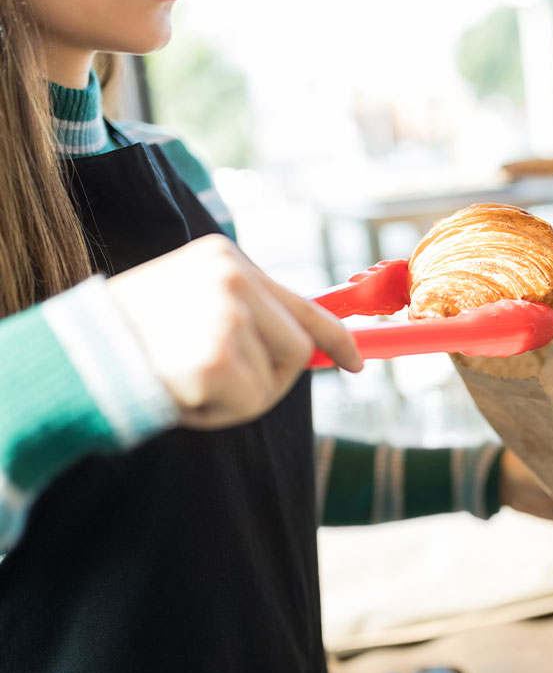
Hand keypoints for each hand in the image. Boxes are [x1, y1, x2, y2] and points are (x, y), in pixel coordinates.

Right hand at [107, 234, 362, 428]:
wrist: (75, 356)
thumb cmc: (137, 338)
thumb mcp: (195, 307)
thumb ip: (249, 319)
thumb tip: (310, 349)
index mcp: (227, 259)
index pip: (302, 303)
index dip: (335, 338)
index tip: (356, 363)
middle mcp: (232, 276)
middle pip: (295, 346)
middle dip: (270, 376)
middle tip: (219, 381)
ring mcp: (226, 313)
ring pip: (274, 379)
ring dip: (238, 395)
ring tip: (188, 379)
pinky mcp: (217, 356)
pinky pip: (249, 403)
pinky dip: (219, 413)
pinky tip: (181, 394)